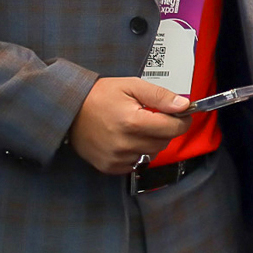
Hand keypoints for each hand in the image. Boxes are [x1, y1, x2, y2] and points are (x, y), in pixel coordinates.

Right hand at [67, 77, 190, 174]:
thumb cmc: (100, 96)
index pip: (173, 128)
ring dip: (151, 141)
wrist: (69, 109)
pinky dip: (137, 152)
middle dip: (166, 129)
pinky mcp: (109, 166)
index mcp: (133, 122)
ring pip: (151, 154)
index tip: (182, 115)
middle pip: (164, 142)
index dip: (182, 120)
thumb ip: (160, 96)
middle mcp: (125, 143)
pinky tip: (127, 139)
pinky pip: (136, 163)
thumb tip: (183, 105)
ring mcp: (116, 157)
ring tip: (137, 127)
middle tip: (155, 117)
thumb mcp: (132, 86)